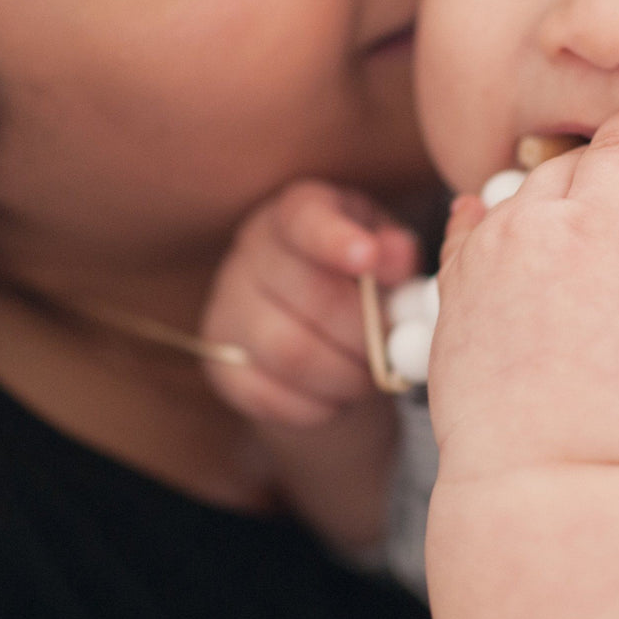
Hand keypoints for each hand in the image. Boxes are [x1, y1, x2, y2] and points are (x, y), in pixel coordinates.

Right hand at [201, 180, 418, 425]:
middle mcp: (253, 251)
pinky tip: (337, 397)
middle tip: (396, 354)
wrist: (316, 327)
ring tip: (370, 377)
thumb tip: (397, 259)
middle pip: (311, 296)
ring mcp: (228, 306)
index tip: (367, 258)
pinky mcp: (221, 362)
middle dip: (367, 334)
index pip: (306, 218)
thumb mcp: (386, 251)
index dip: (336, 239)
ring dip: (345, 375)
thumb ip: (395, 252)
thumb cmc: (359, 277)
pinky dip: (316, 406)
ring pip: (290, 352)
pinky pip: (269, 395)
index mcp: (298, 211)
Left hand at [429, 108, 618, 481]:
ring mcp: (486, 255)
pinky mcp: (451, 292)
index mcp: (604, 221)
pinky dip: (484, 222)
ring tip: (567, 232)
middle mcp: (536, 223)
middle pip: (569, 164)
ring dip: (547, 202)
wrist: (543, 474)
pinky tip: (483, 218)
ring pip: (517, 198)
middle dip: (600, 170)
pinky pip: (466, 234)